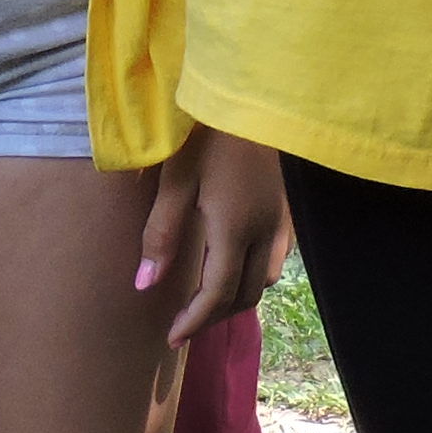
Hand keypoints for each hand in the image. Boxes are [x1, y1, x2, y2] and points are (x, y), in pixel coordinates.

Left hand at [134, 131, 287, 345]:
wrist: (252, 94)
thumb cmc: (206, 132)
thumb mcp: (175, 180)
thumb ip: (161, 234)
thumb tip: (145, 285)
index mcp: (235, 229)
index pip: (218, 294)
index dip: (195, 322)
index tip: (171, 338)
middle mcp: (266, 233)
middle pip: (245, 296)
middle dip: (214, 316)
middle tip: (183, 323)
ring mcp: (281, 221)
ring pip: (265, 280)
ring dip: (236, 297)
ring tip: (205, 298)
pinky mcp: (287, 209)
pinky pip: (275, 259)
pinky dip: (252, 275)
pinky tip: (232, 262)